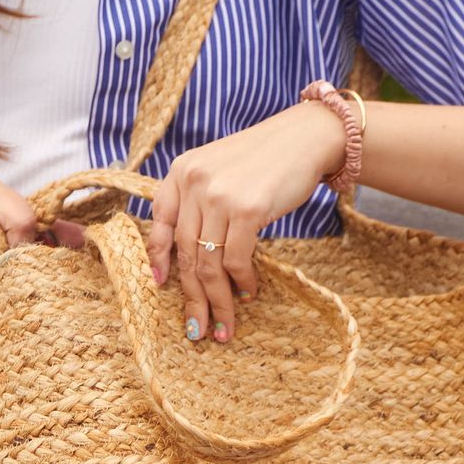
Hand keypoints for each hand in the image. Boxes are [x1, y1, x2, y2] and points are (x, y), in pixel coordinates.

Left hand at [141, 102, 343, 341]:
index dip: (158, 258)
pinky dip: (241, 280)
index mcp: (181, 171)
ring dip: (217, 300)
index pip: (160, 222)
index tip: (161, 284)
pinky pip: (236, 258)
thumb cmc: (265, 158)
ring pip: (209, 263)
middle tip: (197, 327)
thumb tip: (189, 252)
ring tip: (224, 324)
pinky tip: (248, 291)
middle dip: (192, 296)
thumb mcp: (219, 169)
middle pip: (185, 252)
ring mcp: (219, 196)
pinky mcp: (247, 209)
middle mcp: (193, 183)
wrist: (306, 137)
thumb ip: (198, 199)